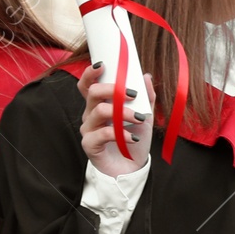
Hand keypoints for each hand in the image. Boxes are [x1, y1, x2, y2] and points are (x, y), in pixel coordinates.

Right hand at [77, 62, 156, 177]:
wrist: (132, 169)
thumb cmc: (134, 141)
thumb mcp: (145, 117)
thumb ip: (147, 97)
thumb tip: (147, 76)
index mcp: (99, 105)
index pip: (88, 84)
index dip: (90, 73)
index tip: (103, 64)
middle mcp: (90, 115)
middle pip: (92, 92)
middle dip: (113, 89)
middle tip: (133, 94)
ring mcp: (88, 130)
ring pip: (100, 111)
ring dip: (123, 112)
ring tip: (139, 119)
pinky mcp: (90, 145)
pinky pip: (103, 133)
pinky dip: (121, 133)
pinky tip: (132, 138)